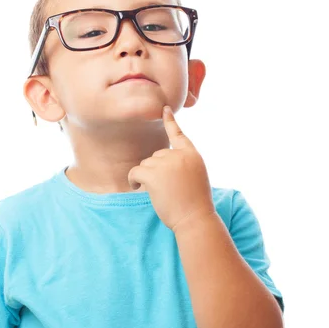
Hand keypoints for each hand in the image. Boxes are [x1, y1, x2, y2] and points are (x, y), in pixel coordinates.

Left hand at [127, 106, 215, 232]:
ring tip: (160, 193)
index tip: (163, 108)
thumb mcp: (195, 177)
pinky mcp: (154, 174)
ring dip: (146, 177)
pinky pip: (135, 171)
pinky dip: (133, 180)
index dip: (170, 121)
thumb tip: (158, 161)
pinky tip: (139, 188)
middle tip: (167, 190)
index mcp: (192, 155)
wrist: (195, 219)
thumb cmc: (195, 204)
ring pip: (145, 164)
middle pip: (156, 156)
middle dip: (156, 171)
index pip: (179, 134)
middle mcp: (179, 155)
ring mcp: (167, 163)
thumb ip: (181, 165)